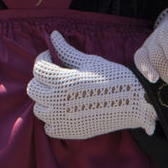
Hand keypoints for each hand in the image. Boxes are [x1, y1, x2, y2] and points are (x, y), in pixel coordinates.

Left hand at [27, 30, 157, 139]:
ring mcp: (64, 120)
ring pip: (39, 109)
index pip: (38, 69)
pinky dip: (53, 120)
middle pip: (33, 89)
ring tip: (61, 95)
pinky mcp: (70, 132)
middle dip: (42, 81)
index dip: (43, 59)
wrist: (134, 103)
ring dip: (46, 101)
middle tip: (55, 78)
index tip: (53, 58)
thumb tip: (53, 35)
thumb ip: (67, 51)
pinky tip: (65, 112)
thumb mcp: (89, 61)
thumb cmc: (114, 78)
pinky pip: (49, 128)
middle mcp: (60, 102)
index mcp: (65, 81)